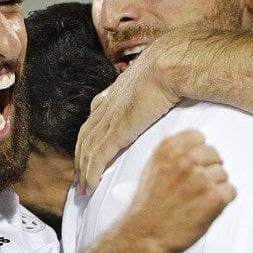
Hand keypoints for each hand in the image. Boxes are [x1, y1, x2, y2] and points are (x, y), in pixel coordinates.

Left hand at [76, 39, 182, 195]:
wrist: (170, 65)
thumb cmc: (173, 68)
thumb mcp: (159, 79)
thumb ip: (155, 91)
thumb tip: (167, 94)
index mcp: (117, 94)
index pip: (96, 119)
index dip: (90, 137)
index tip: (88, 151)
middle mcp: (107, 106)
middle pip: (86, 136)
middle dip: (80, 157)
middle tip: (80, 176)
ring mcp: (109, 119)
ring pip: (87, 150)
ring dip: (82, 170)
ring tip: (83, 188)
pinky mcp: (116, 131)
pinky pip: (97, 157)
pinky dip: (91, 174)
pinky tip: (90, 186)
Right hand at [121, 130, 234, 252]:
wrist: (145, 235)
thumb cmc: (148, 207)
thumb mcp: (152, 169)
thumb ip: (174, 155)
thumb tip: (197, 148)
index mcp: (169, 149)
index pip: (199, 137)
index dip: (199, 153)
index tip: (196, 164)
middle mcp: (187, 160)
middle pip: (215, 155)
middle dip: (209, 170)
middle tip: (196, 188)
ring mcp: (202, 178)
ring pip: (223, 175)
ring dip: (215, 188)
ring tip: (196, 201)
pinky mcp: (214, 197)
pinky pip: (231, 191)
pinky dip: (222, 202)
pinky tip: (205, 209)